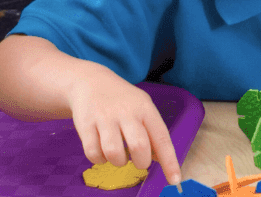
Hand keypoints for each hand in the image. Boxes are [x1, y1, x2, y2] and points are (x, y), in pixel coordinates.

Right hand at [66, 73, 181, 184]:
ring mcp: (105, 118)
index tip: (175, 179)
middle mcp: (127, 113)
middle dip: (141, 162)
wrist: (90, 82)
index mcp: (146, 109)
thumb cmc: (122, 100)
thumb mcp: (143, 108)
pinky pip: (93, 153)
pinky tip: (101, 152)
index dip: (169, 161)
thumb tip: (160, 159)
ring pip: (114, 153)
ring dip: (118, 162)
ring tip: (118, 154)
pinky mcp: (85, 125)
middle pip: (139, 147)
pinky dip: (99, 160)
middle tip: (137, 160)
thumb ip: (152, 132)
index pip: (162, 138)